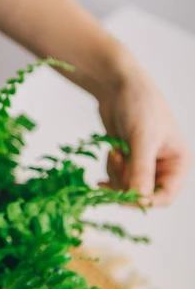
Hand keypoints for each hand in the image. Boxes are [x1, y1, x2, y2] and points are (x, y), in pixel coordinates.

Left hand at [96, 56, 190, 206]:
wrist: (118, 86)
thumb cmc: (139, 106)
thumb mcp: (141, 139)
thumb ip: (141, 170)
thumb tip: (140, 199)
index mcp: (178, 163)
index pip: (164, 197)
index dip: (144, 202)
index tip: (122, 198)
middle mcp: (163, 167)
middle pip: (142, 194)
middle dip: (125, 183)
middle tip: (114, 164)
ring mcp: (143, 164)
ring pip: (125, 187)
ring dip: (115, 174)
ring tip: (114, 152)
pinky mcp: (127, 159)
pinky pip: (116, 177)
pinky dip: (110, 169)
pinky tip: (110, 155)